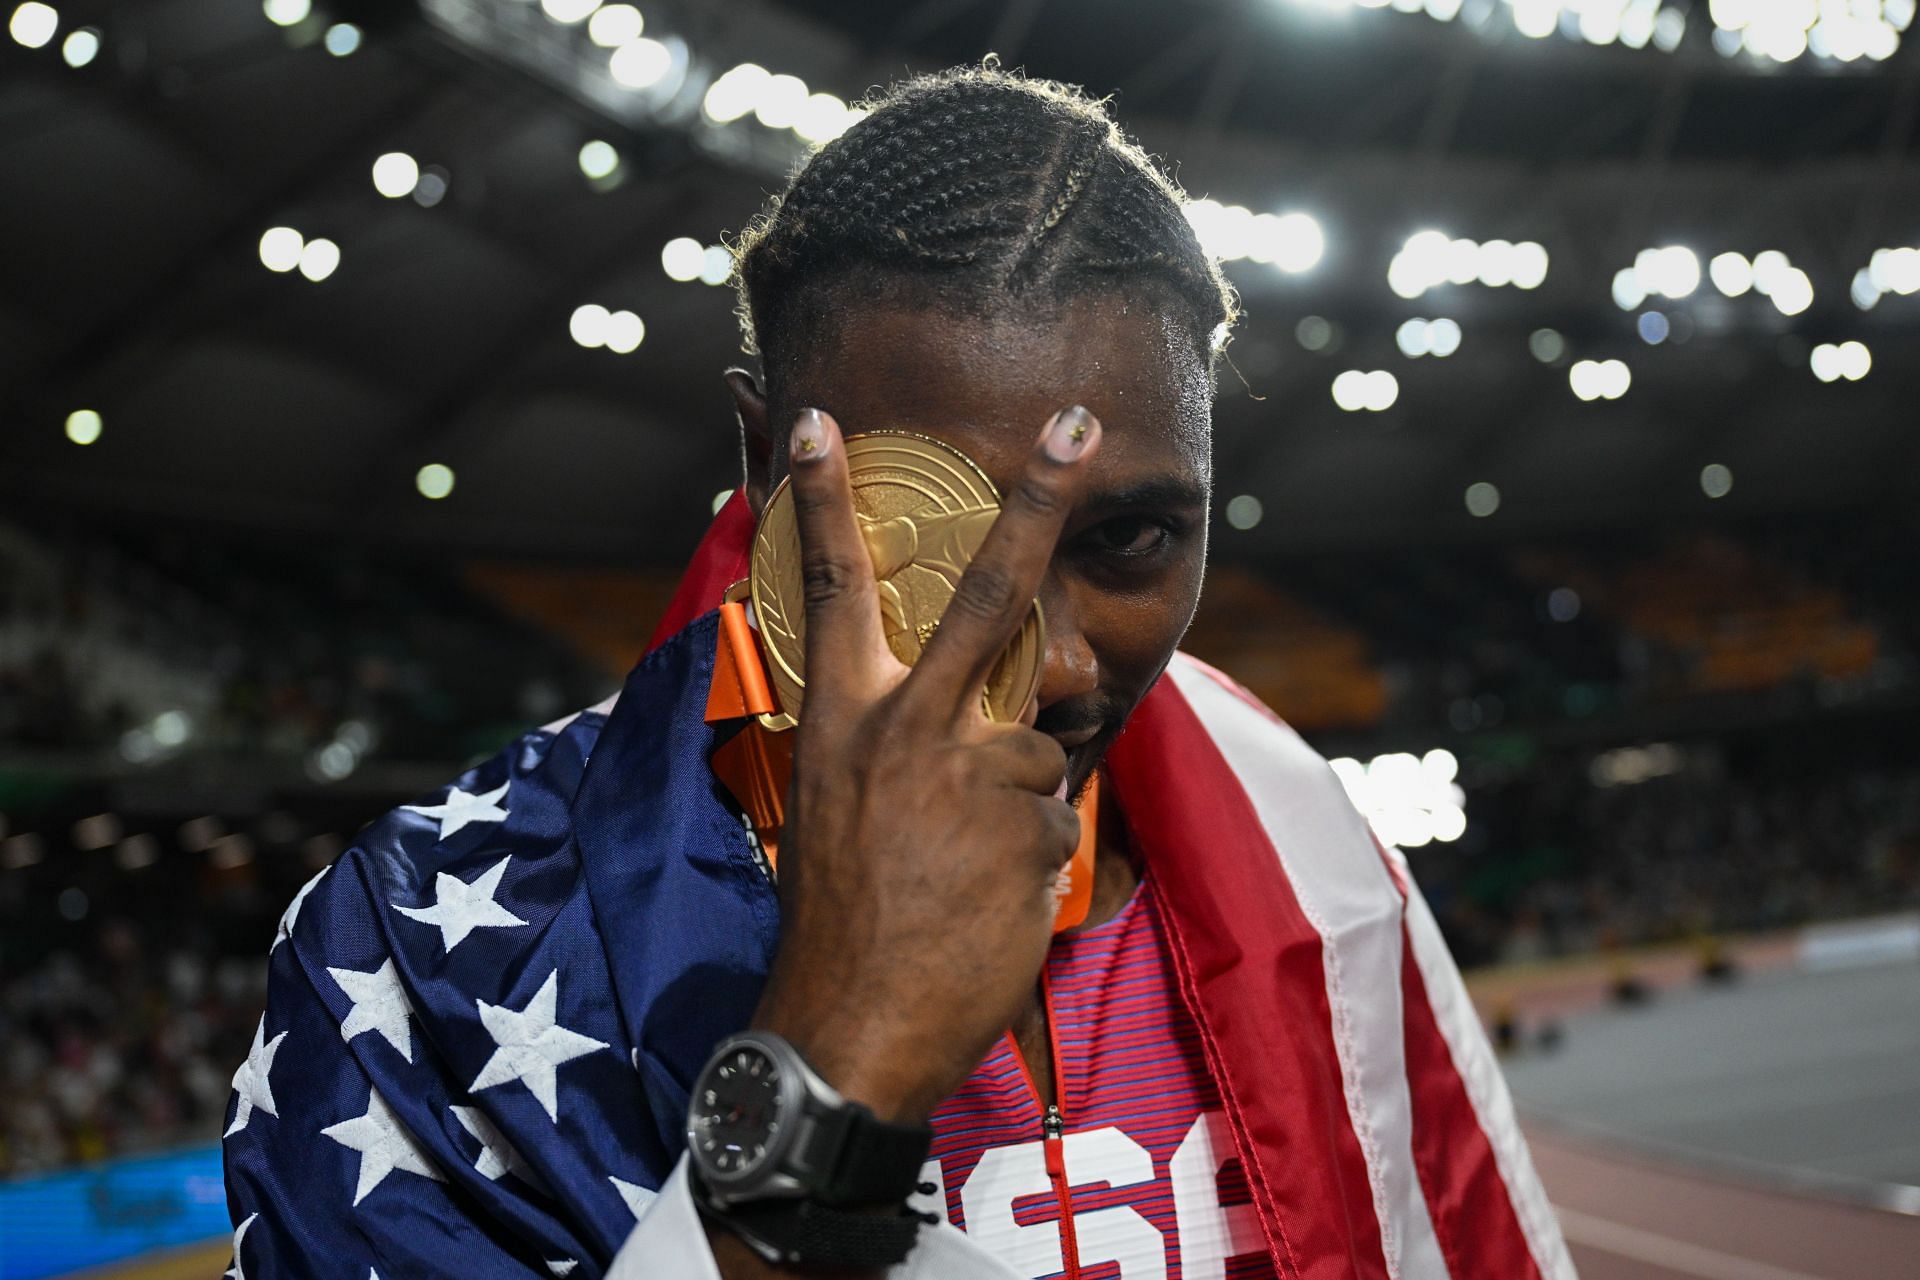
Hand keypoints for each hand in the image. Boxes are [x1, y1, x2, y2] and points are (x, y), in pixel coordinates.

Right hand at [749, 405, 1101, 1124]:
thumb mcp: (836, 807)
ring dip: (1014, 802)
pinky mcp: (1025, 827)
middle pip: (989, 595)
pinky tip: (983, 902)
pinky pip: (1049, 817)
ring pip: (1037, 746)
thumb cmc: (837, 922)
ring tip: (960, 872)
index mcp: (842, 719)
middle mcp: (906, 729)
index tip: (820, 420)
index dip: (821, 498)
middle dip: (1036, 500)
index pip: (832, 588)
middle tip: (1077, 425)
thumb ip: (897, 741)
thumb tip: (975, 704)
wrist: (848, 1032)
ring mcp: (970, 774)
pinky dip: (1027, 857)